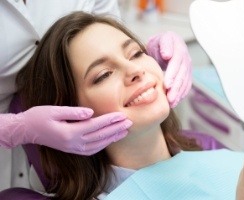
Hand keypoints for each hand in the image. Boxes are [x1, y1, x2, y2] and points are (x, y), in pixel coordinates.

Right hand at [2, 106, 131, 154]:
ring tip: (124, 131)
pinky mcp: (72, 150)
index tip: (122, 115)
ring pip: (98, 144)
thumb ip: (73, 112)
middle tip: (129, 122)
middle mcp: (73, 143)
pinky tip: (110, 139)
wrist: (27, 130)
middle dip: (116, 129)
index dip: (110, 120)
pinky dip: (103, 144)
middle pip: (100, 136)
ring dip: (112, 137)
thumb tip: (91, 112)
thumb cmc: (39, 117)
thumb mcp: (54, 110)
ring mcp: (73, 148)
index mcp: (69, 133)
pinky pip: (92, 150)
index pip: (95, 126)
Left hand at [146, 31, 191, 107]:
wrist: (165, 45)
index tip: (167, 85)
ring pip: (185, 82)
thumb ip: (165, 45)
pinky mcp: (187, 75)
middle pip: (182, 75)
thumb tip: (168, 55)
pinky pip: (186, 86)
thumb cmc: (160, 43)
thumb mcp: (160, 39)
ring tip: (171, 103)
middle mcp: (186, 58)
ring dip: (179, 94)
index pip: (176, 63)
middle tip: (169, 99)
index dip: (172, 75)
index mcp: (179, 49)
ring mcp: (188, 67)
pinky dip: (181, 94)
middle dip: (176, 88)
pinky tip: (176, 102)